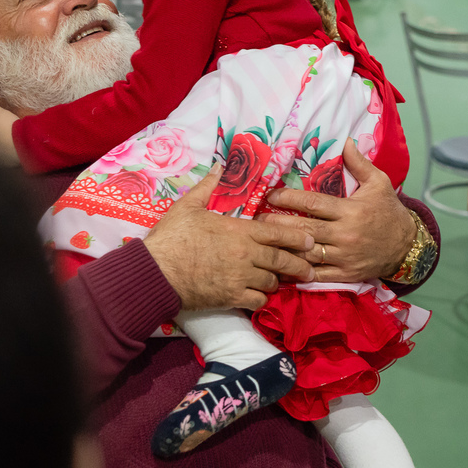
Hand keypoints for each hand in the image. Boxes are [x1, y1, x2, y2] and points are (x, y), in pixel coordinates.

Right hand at [146, 165, 315, 310]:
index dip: (296, 237)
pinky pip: (257, 301)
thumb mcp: (188, 206)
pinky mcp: (231, 297)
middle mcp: (245, 254)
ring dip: (277, 282)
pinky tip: (260, 296)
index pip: (276, 233)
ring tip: (282, 282)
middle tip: (309, 269)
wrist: (157, 272)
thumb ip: (207, 187)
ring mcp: (240, 277)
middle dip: (299, 265)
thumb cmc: (172, 237)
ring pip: (272, 282)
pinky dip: (262, 299)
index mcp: (239, 230)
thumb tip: (218, 167)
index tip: (310, 241)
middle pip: (282, 260)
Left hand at [259, 139, 414, 282]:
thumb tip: (345, 141)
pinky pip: (317, 275)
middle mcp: (345, 234)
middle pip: (305, 230)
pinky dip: (298, 273)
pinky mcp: (345, 274)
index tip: (271, 196)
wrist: (408, 246)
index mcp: (351, 211)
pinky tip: (281, 267)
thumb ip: (359, 163)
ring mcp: (344, 257)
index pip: (313, 204)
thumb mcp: (379, 183)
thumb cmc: (389, 212)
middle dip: (278, 226)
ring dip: (284, 250)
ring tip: (264, 243)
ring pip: (308, 254)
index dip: (289, 200)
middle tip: (257, 221)